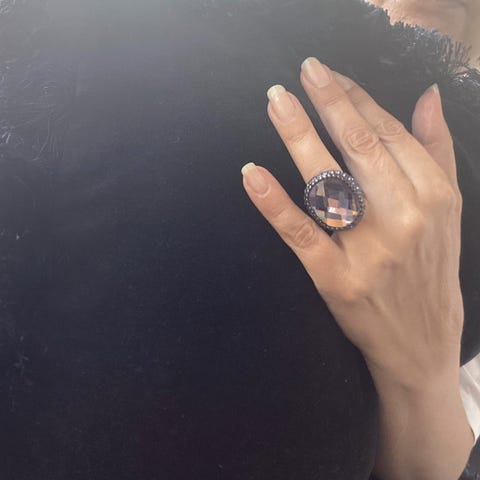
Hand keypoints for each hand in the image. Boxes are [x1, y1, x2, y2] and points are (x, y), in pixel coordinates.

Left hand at [241, 57, 463, 391]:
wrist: (422, 344)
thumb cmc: (431, 272)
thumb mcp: (448, 212)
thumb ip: (438, 151)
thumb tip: (429, 97)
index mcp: (434, 196)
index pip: (388, 133)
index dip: (356, 99)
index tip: (330, 77)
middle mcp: (404, 218)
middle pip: (359, 147)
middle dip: (328, 102)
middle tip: (302, 71)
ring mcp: (369, 251)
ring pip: (329, 182)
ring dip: (299, 136)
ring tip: (277, 101)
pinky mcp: (338, 280)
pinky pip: (302, 235)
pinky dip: (274, 204)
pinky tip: (251, 174)